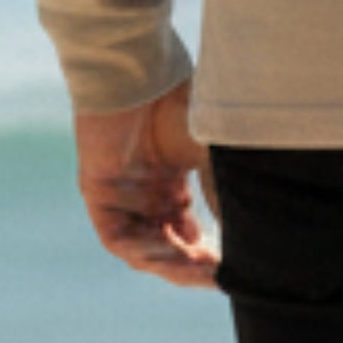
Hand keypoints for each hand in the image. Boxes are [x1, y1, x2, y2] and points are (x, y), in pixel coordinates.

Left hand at [72, 73, 223, 288]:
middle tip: (214, 274)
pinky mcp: (97, 190)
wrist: (142, 69)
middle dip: (190, 262)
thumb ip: (220, 189)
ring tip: (194, 267)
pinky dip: (139, 247)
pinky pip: (116, 235)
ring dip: (168, 259)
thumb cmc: (181, 98)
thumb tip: (245, 231)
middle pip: (166, 241)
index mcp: (172, 180)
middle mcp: (146, 190)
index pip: (187, 229)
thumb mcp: (210, 149)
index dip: (205, 251)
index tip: (228, 267)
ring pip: (143, 243)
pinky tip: (164, 249)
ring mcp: (122, 192)